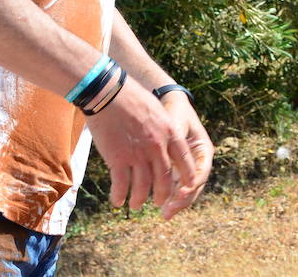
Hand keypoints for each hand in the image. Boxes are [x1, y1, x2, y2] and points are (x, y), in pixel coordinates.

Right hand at [87, 79, 202, 216]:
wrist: (109, 92)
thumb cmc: (131, 97)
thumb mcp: (157, 111)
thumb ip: (163, 130)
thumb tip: (163, 144)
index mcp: (170, 132)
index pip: (185, 160)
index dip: (187, 176)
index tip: (188, 187)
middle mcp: (157, 146)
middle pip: (164, 179)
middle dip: (162, 194)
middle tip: (160, 202)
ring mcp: (138, 154)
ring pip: (143, 186)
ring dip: (139, 199)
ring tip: (136, 205)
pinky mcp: (118, 159)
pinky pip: (121, 184)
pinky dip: (119, 195)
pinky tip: (117, 201)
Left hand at [156, 92, 213, 216]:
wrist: (169, 107)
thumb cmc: (174, 113)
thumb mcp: (175, 123)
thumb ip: (173, 139)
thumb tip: (167, 153)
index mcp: (204, 150)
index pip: (201, 171)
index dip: (192, 183)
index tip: (181, 193)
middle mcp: (198, 162)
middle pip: (195, 186)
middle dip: (184, 200)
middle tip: (170, 210)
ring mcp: (188, 168)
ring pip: (186, 190)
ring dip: (177, 203)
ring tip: (166, 214)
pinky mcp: (177, 172)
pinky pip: (175, 188)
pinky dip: (170, 197)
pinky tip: (160, 207)